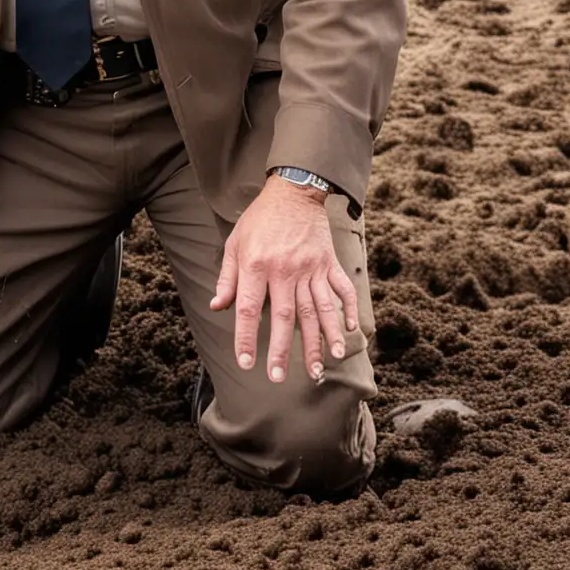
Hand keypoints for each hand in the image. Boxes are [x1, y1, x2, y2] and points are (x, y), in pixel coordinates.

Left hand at [209, 176, 359, 383]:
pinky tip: (351, 333)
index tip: (246, 363)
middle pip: (285, 317)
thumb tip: (217, 306)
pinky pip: (342, 289)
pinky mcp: (329, 263)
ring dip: (320, 340)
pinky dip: (349, 311)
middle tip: (280, 377)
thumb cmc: (259, 220)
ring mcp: (311, 267)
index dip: (246, 338)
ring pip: (317, 310)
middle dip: (282, 351)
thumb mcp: (235, 243)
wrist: (293, 191)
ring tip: (319, 367)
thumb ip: (227, 277)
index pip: (248, 309)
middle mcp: (285, 269)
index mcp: (256, 265)